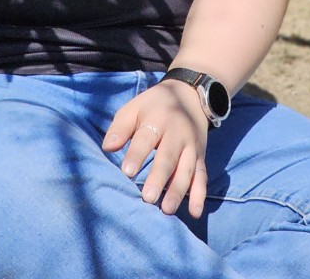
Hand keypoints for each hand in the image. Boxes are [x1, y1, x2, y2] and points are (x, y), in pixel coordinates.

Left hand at [102, 79, 209, 217]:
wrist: (190, 96)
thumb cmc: (153, 107)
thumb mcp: (135, 108)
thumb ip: (120, 127)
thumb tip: (107, 147)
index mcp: (158, 119)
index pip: (146, 138)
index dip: (137, 154)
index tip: (127, 171)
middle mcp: (177, 133)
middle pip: (168, 157)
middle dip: (159, 177)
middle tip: (148, 198)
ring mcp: (191, 147)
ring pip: (186, 170)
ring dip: (178, 190)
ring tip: (166, 209)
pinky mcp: (200, 158)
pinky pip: (202, 177)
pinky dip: (200, 195)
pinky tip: (194, 213)